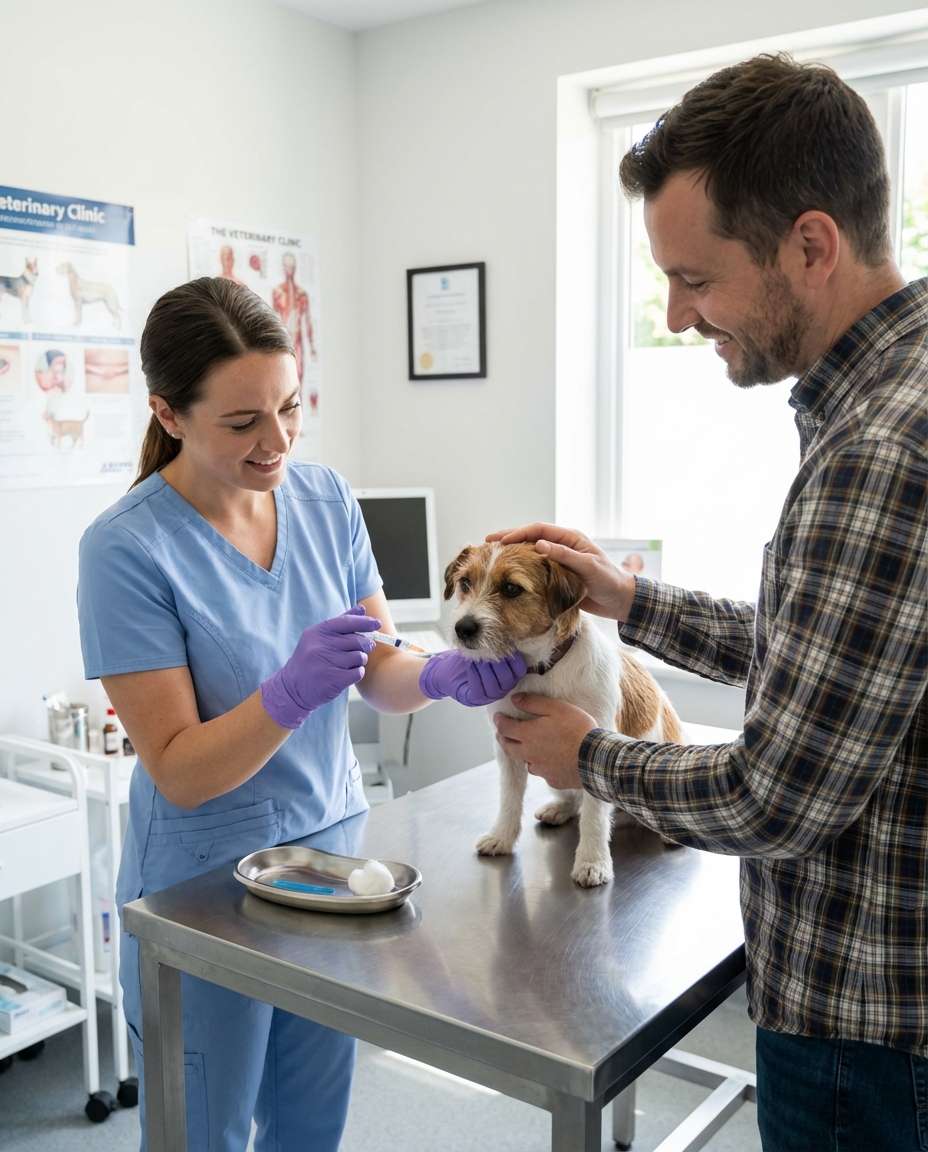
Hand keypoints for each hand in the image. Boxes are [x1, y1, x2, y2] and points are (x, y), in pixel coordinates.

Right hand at [261, 606, 380, 728]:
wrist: (292, 688)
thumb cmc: (310, 660)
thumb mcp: (319, 638)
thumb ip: (341, 622)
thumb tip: (362, 608)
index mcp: (318, 632)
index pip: (347, 622)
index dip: (365, 622)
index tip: (377, 624)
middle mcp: (321, 646)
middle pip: (358, 641)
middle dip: (364, 646)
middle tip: (363, 650)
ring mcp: (327, 663)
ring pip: (360, 657)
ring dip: (359, 661)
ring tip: (347, 664)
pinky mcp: (334, 680)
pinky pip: (358, 672)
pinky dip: (356, 673)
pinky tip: (345, 674)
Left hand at [419, 650, 526, 706]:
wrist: (446, 669)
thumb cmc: (468, 658)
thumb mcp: (485, 649)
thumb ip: (498, 646)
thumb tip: (509, 633)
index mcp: (509, 676)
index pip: (520, 670)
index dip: (514, 657)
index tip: (505, 644)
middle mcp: (502, 689)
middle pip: (508, 678)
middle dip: (499, 663)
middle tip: (490, 649)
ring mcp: (489, 696)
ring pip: (494, 685)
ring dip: (486, 668)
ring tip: (478, 656)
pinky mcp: (475, 699)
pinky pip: (479, 690)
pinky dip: (475, 676)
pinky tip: (470, 665)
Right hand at [485, 522, 634, 621]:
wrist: (621, 600)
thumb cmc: (609, 582)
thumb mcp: (588, 567)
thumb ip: (564, 556)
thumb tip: (539, 545)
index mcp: (571, 538)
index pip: (538, 530)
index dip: (518, 533)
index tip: (499, 540)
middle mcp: (563, 545)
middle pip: (530, 537)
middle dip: (509, 538)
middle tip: (487, 542)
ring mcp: (559, 559)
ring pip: (530, 551)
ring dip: (512, 552)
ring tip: (491, 554)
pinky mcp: (557, 574)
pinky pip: (534, 566)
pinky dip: (519, 567)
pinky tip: (506, 571)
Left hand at [493, 693, 597, 787]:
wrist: (596, 759)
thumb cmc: (578, 729)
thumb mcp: (557, 708)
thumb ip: (534, 703)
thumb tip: (515, 699)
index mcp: (528, 735)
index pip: (504, 728)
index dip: (499, 721)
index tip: (498, 717)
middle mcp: (529, 754)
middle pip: (508, 748)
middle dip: (503, 738)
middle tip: (502, 733)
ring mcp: (540, 769)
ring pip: (525, 761)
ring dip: (523, 754)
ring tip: (527, 747)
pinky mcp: (552, 780)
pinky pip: (543, 772)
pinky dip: (542, 765)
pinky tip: (550, 761)